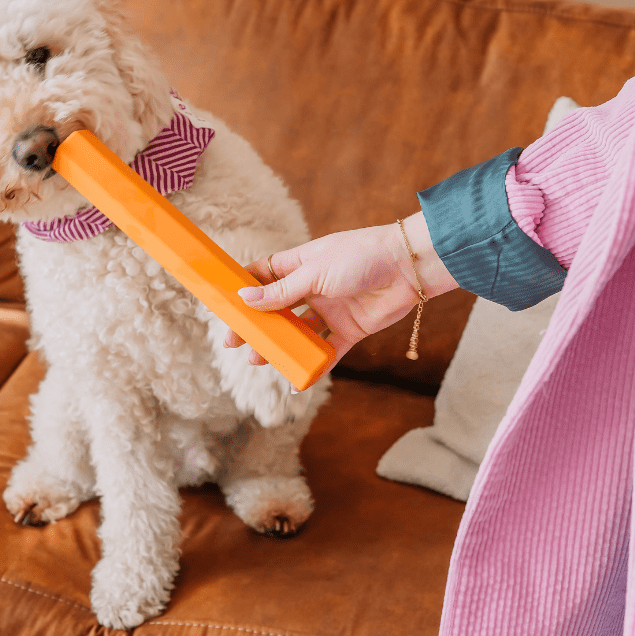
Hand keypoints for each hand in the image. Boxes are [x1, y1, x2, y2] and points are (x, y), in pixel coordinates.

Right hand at [225, 210, 457, 373]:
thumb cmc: (361, 256)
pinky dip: (312, 365)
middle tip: (236, 342)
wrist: (409, 267)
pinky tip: (296, 379)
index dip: (246, 289)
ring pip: (298, 333)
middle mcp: (314, 287)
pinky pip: (327, 351)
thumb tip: (245, 299)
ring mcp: (331, 309)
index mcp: (302, 264)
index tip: (226, 305)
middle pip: (277, 309)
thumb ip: (282, 292)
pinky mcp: (350, 329)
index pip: (265, 275)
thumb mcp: (315, 273)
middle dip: (257, 325)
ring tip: (260, 359)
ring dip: (280, 346)